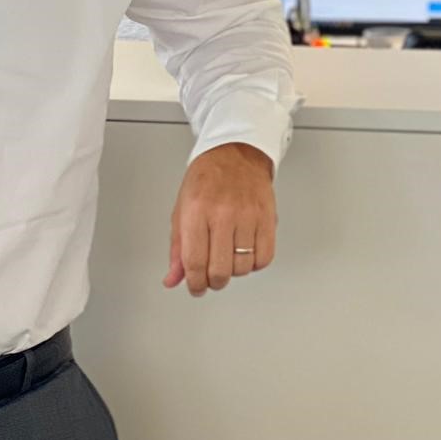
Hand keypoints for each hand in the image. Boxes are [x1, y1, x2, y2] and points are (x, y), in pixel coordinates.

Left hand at [165, 142, 276, 297]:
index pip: (195, 263)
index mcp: (196, 212)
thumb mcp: (182, 210)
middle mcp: (222, 214)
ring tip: (228, 257)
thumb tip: (173, 279)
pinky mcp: (267, 217)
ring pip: (242, 268)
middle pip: (220, 270)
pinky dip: (254, 263)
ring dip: (234, 271)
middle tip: (211, 276)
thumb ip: (178, 248)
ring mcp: (248, 215)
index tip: (196, 287)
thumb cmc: (206, 179)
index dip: (195, 284)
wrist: (236, 152)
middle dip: (214, 281)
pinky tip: (246, 253)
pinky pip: (264, 258)